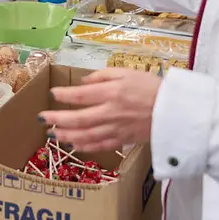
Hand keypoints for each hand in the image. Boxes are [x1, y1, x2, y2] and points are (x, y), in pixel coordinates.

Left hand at [38, 69, 161, 151]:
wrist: (176, 111)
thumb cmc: (153, 87)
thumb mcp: (128, 72)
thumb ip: (103, 76)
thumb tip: (83, 82)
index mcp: (112, 93)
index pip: (81, 95)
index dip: (64, 95)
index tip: (52, 94)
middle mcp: (111, 113)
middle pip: (78, 119)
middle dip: (57, 119)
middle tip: (42, 118)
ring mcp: (116, 130)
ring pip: (85, 136)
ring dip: (66, 135)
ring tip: (52, 133)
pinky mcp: (123, 141)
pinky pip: (99, 146)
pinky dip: (84, 147)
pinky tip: (73, 145)